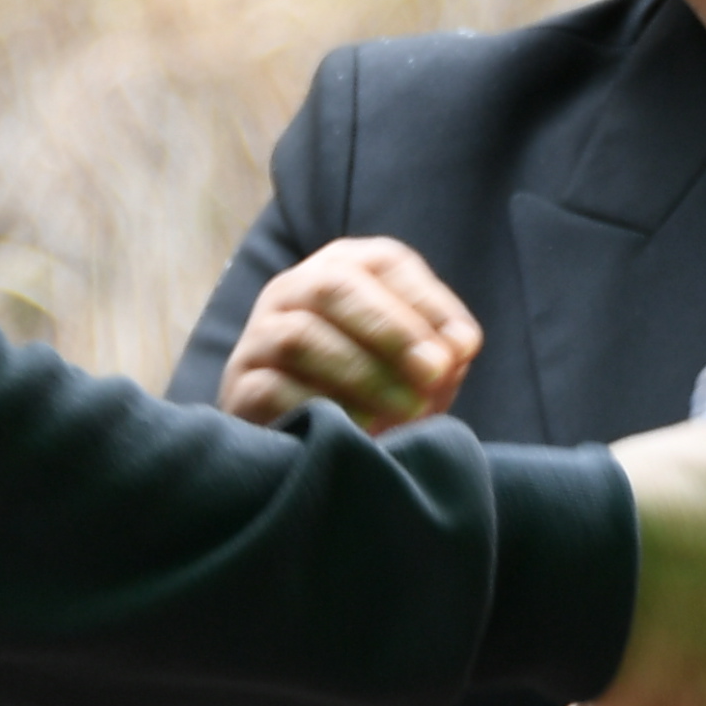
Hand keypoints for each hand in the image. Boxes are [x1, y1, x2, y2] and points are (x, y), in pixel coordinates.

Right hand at [220, 235, 482, 431]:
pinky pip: (270, 388)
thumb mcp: (416, 367)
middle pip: (334, 287)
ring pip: (300, 336)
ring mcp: (259, 336)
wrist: (312, 443)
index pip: (385, 262)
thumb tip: (459, 345)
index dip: (428, 302)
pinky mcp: (240, 387)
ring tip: (408, 409)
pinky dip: (319, 405)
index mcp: (342, 268)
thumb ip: (442, 350)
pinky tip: (361, 427)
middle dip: (392, 331)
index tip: (465, 348)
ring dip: (362, 372)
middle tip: (435, 373)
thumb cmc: (374, 392)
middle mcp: (293, 290)